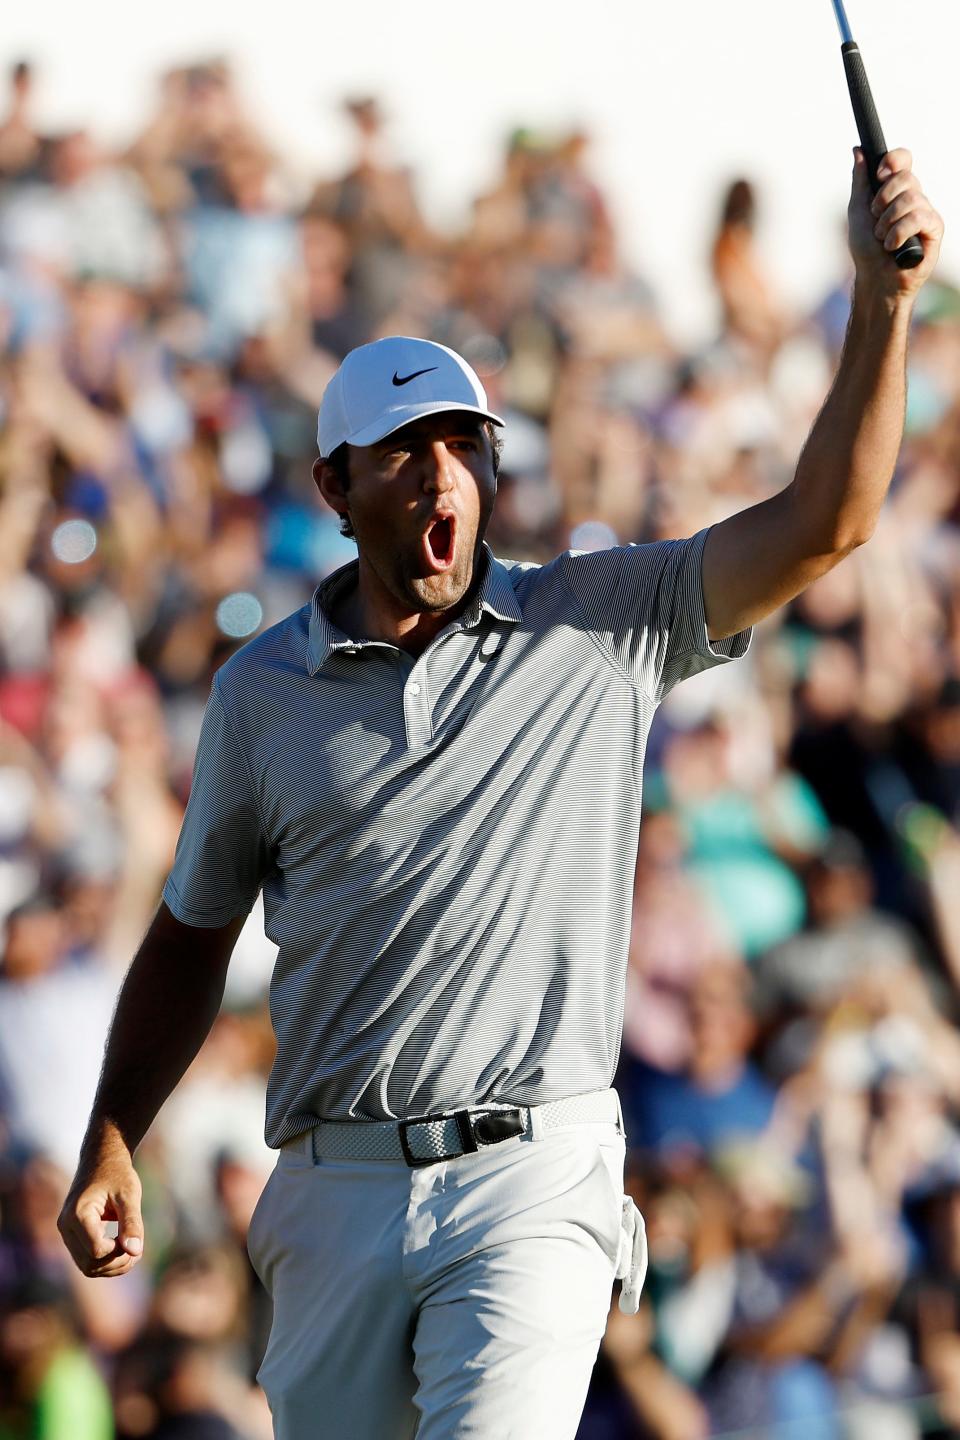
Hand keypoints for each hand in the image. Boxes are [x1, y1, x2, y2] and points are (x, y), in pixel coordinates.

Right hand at [57, 1144, 143, 1277]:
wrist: (101, 1160)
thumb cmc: (117, 1174)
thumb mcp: (129, 1195)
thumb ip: (132, 1222)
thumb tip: (135, 1251)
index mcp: (77, 1214)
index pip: (97, 1250)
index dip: (119, 1251)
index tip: (134, 1236)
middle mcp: (65, 1226)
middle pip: (90, 1264)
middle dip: (117, 1263)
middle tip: (137, 1248)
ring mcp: (66, 1233)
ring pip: (87, 1267)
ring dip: (112, 1266)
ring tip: (133, 1250)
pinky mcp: (72, 1236)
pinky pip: (86, 1260)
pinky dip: (106, 1262)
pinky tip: (123, 1248)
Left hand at [848, 147, 942, 298]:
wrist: (874, 279)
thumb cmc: (866, 250)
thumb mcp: (857, 210)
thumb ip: (861, 181)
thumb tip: (858, 150)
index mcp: (897, 190)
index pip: (904, 160)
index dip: (893, 161)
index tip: (879, 175)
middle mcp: (914, 198)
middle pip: (906, 176)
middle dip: (883, 199)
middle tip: (875, 218)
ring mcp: (926, 212)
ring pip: (911, 198)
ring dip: (888, 222)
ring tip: (882, 239)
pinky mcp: (934, 230)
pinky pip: (919, 217)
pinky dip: (899, 232)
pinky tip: (892, 247)